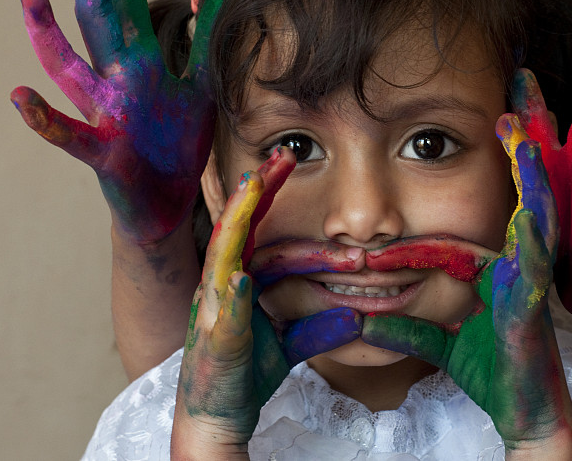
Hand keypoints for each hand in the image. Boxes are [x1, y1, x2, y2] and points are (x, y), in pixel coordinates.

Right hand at [11, 0, 226, 241]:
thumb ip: (203, 41)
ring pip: (70, 69)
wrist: (167, 204)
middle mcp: (114, 82)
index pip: (126, 1)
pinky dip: (44, 119)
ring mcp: (104, 115)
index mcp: (138, 63)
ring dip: (48, 33)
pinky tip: (20, 95)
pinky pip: (70, 135)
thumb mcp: (199, 86)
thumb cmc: (177, 144)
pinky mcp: (103, 153)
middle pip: (98, 20)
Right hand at [171, 149, 361, 456]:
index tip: (286, 162)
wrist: (217, 417)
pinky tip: (245, 276)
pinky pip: (225, 311)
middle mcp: (221, 285)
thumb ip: (318, 327)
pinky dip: (234, 292)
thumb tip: (356, 316)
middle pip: (236, 227)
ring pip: (223, 254)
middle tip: (280, 155)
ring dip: (239, 220)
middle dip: (255, 190)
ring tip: (252, 187)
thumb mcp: (289, 344)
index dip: (267, 195)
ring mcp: (215, 308)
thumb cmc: (245, 374)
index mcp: (236, 279)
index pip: (254, 230)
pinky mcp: (216, 338)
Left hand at [362, 122, 571, 454]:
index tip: (497, 111)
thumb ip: (400, 323)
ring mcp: (528, 275)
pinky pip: (536, 259)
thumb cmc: (486, 367)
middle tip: (522, 93)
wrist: (523, 406)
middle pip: (523, 187)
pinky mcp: (535, 300)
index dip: (502, 156)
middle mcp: (515, 256)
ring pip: (537, 212)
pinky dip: (535, 232)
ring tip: (526, 130)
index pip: (495, 191)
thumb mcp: (432, 334)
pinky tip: (530, 208)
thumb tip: (359, 317)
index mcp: (492, 255)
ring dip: (534, 171)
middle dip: (529, 141)